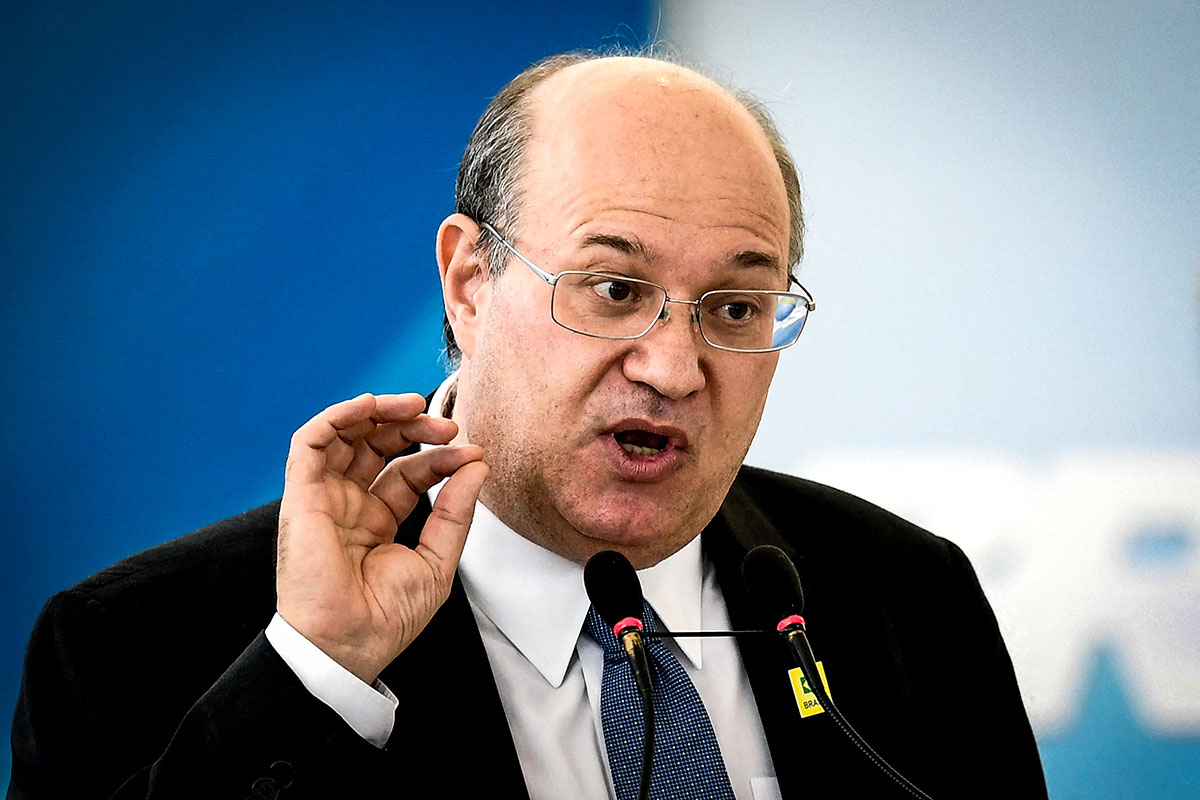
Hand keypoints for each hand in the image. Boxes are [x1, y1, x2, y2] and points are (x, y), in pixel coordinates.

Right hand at [275, 392, 487, 682]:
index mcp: (377, 521)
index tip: (473, 453)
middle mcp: (349, 505)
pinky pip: (310, 442)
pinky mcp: (301, 496)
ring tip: (415, 406)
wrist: (347, 645)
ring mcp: (324, 498)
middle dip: (413, 427)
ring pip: (345, 435)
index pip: (408, 472)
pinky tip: (371, 405)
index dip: (440, 457)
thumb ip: (455, 511)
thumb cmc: (385, 617)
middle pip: (378, 446)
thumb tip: (477, 466)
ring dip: (379, 412)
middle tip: (449, 426)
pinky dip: (338, 416)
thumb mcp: (437, 560)